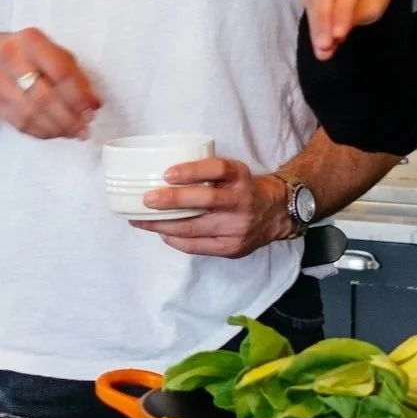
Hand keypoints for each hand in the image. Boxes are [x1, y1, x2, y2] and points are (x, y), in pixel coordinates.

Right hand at [0, 29, 99, 139]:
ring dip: (57, 128)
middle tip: (84, 128)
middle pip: (45, 97)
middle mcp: (10, 58)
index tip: (91, 110)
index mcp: (31, 40)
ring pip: (32, 114)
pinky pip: (20, 123)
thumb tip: (93, 103)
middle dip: (69, 118)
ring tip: (73, 133)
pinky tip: (54, 132)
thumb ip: (75, 75)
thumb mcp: (51, 53)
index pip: (61, 72)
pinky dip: (41, 132)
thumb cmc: (25, 55)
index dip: (79, 96)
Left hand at [132, 159, 293, 257]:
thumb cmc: (242, 189)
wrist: (274, 214)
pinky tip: (162, 233)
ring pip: (195, 228)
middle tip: (147, 199)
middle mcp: (242, 201)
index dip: (192, 171)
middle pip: (206, 200)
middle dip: (172, 201)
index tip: (167, 173)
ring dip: (164, 225)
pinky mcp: (232, 248)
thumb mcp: (233, 173)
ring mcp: (238, 227)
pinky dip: (176, 240)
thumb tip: (160, 176)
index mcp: (240, 177)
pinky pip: (198, 247)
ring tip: (142, 220)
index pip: (218, 169)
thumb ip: (207, 174)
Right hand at [298, 0, 394, 60]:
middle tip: (325, 47)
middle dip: (324, 20)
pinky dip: (311, 20)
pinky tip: (318, 37)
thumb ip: (354, 17)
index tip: (339, 36)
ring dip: (315, 24)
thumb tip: (330, 43)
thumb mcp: (373, 2)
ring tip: (322, 48)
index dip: (342, 10)